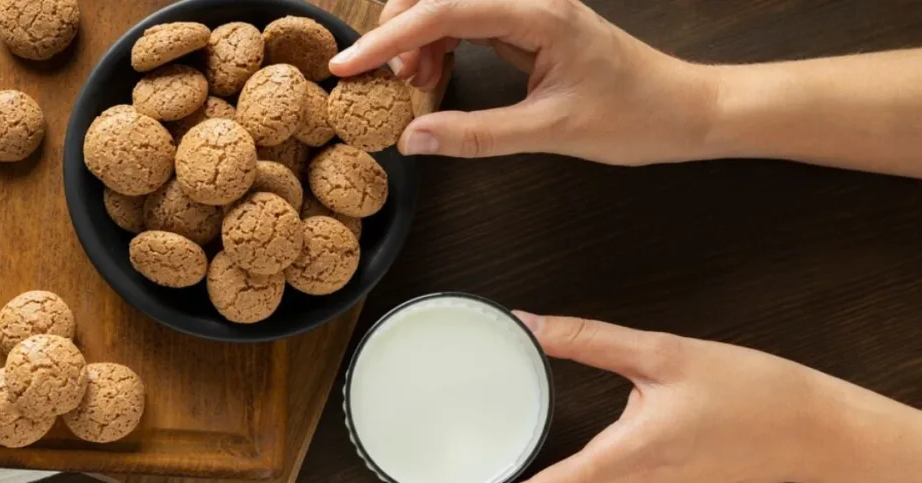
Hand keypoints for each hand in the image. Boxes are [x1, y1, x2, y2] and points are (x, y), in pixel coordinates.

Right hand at [329, 0, 719, 162]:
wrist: (685, 111)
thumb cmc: (636, 116)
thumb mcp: (551, 132)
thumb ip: (477, 135)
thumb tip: (415, 139)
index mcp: (540, 14)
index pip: (446, 11)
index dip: (390, 37)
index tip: (352, 65)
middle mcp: (532, 1)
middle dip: (400, 28)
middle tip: (386, 78)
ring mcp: (530, 12)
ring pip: (451, 5)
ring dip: (419, 37)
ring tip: (413, 82)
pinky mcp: (530, 28)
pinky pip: (469, 22)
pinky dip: (441, 45)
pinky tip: (436, 75)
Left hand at [512, 311, 921, 482]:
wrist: (818, 431)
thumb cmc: (752, 395)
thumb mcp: (664, 354)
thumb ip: (589, 341)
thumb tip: (531, 324)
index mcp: (627, 458)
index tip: (468, 476)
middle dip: (529, 481)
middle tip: (483, 462)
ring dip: (560, 479)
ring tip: (512, 462)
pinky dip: (588, 476)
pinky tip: (575, 462)